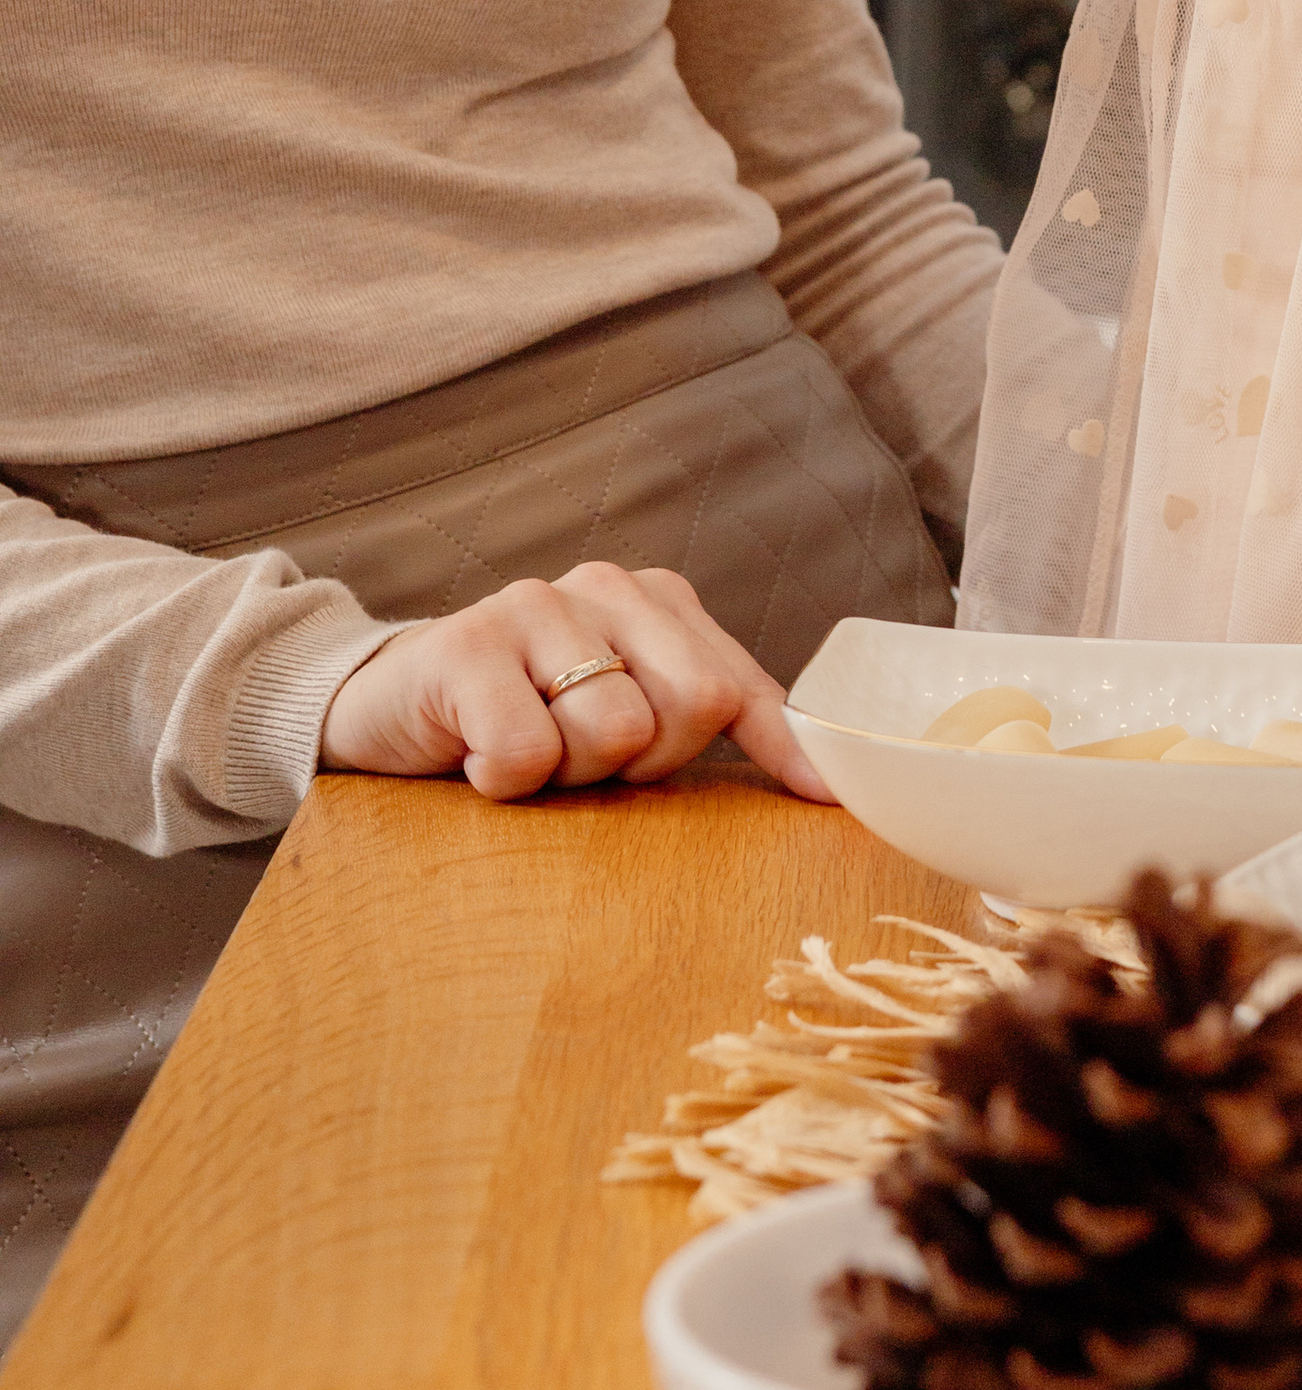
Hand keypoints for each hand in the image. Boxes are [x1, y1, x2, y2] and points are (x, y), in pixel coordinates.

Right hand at [317, 561, 834, 800]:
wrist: (383, 710)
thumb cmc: (519, 723)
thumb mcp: (620, 722)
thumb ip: (703, 729)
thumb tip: (825, 784)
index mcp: (658, 601)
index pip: (742, 683)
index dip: (784, 748)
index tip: (828, 803)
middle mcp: (605, 586)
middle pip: (696, 703)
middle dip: (647, 763)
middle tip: (581, 761)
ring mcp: (532, 605)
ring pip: (614, 731)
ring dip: (568, 774)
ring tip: (526, 751)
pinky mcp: (465, 645)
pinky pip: (526, 751)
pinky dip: (502, 781)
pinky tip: (472, 755)